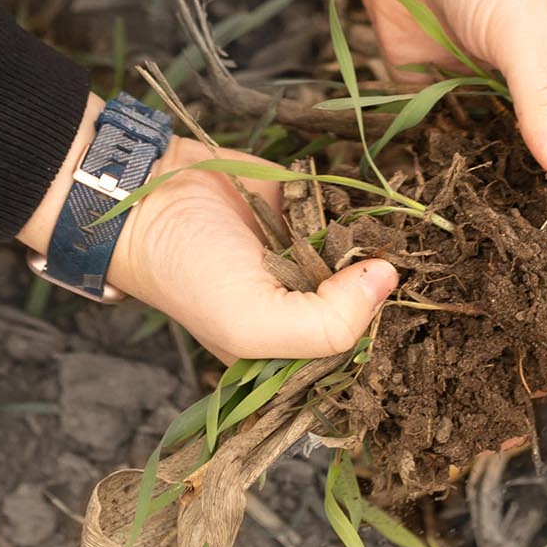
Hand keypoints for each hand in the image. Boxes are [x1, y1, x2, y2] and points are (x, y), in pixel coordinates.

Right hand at [108, 139, 397, 361]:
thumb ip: (326, 323)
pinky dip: (353, 203)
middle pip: (370, 300)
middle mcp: (304, 307)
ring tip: (371, 232)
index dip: (379, 330)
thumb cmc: (190, 271)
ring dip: (373, 237)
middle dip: (380, 279)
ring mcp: (307, 257)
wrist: (150, 194)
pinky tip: (351, 205)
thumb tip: (388, 279)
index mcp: (291, 351)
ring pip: (365, 252)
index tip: (395, 309)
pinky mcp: (306, 210)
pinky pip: (348, 208)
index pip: (357, 352)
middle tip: (389, 260)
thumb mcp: (251, 323)